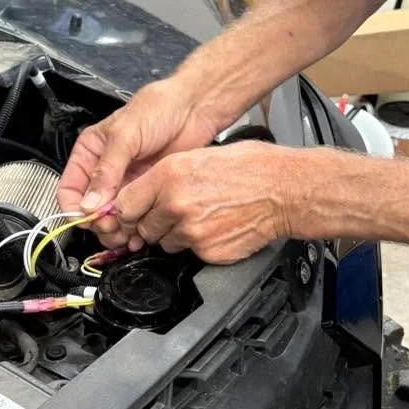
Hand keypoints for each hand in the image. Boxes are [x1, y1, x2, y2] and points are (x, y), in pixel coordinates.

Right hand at [57, 78, 221, 240]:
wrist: (194, 109)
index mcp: (91, 152)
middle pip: (90, 209)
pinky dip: (135, 228)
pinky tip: (141, 232)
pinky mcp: (146, 191)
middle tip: (114, 228)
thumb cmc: (158, 109)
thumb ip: (106, 170)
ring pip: (112, 217)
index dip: (75, 208)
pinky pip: (135, 216)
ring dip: (117, 230)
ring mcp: (126, 182)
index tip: (89, 220)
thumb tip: (89, 203)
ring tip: (128, 233)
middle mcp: (106, 170)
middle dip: (99, 223)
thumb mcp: (125, 135)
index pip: (70, 188)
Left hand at [109, 141, 300, 264]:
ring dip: (175, 234)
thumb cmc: (250, 167)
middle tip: (173, 213)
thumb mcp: (200, 155)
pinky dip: (197, 244)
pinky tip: (214, 227)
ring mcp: (190, 231)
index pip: (125, 203)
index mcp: (170, 174)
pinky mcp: (206, 251)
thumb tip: (145, 191)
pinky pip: (189, 253)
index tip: (132, 212)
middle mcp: (175, 203)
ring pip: (164, 242)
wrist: (283, 191)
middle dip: (153, 223)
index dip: (128, 210)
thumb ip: (167, 176)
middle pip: (142, 227)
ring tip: (200, 217)